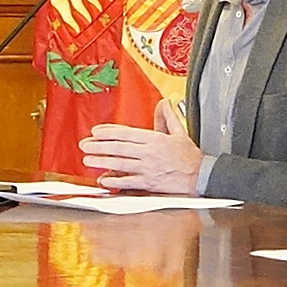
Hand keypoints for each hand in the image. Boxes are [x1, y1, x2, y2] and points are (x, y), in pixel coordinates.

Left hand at [78, 123, 202, 193]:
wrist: (201, 176)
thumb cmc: (190, 157)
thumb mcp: (180, 132)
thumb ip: (168, 117)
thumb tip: (164, 102)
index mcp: (155, 139)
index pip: (127, 134)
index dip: (109, 132)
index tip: (96, 131)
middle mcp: (149, 153)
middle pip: (119, 148)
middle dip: (99, 146)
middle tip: (84, 144)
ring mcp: (148, 169)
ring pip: (120, 164)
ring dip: (102, 161)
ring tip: (87, 159)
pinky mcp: (149, 184)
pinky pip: (129, 182)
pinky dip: (115, 181)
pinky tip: (103, 180)